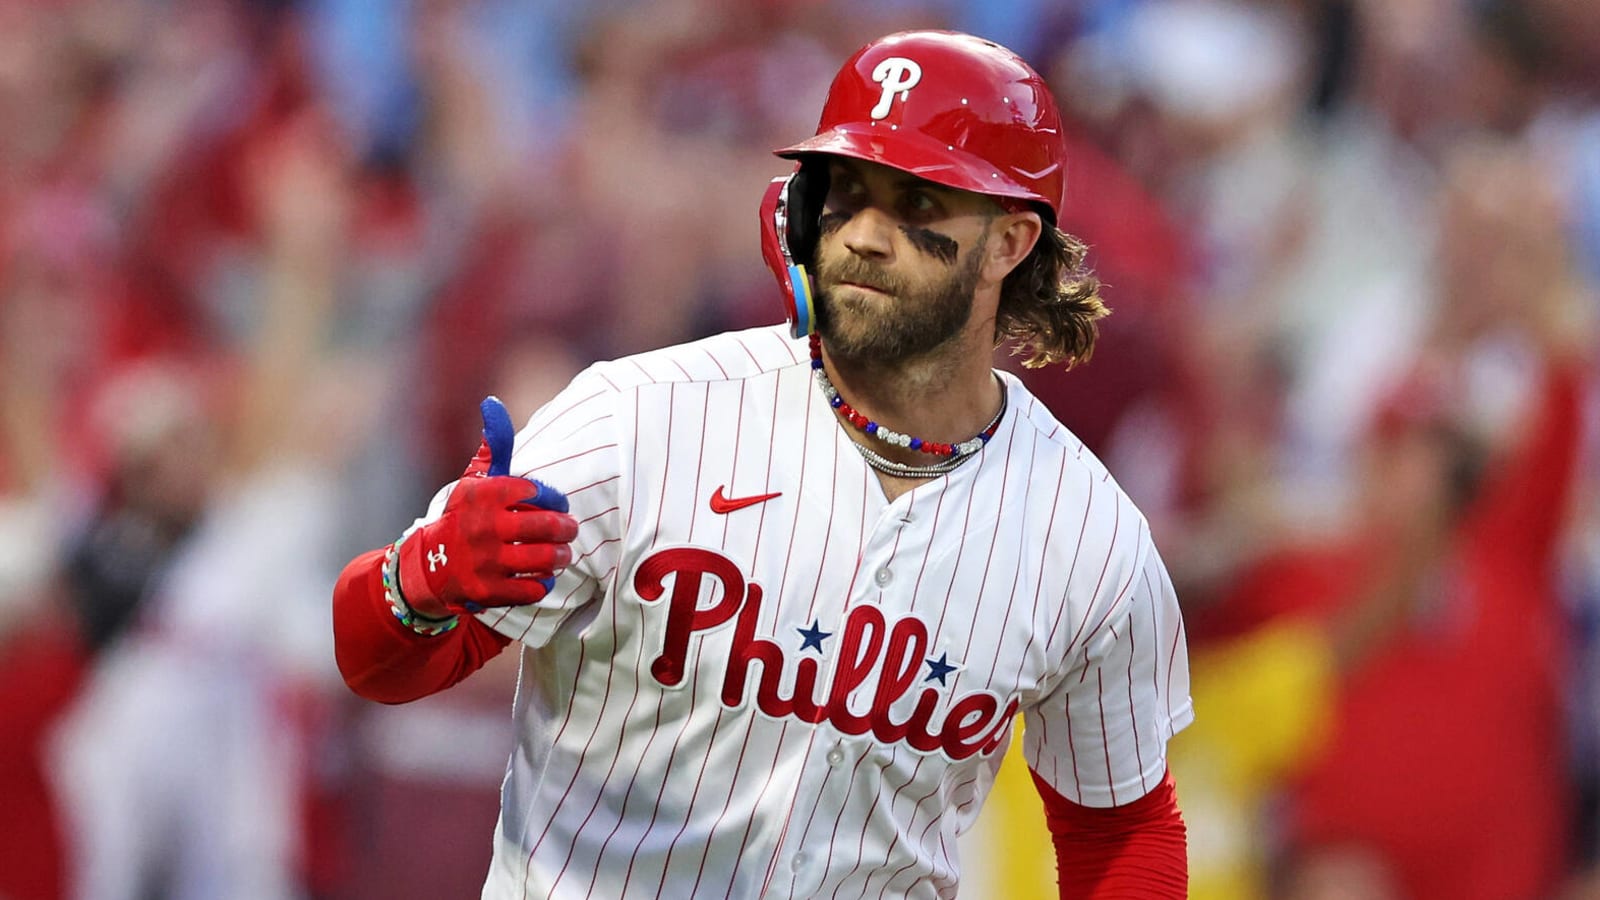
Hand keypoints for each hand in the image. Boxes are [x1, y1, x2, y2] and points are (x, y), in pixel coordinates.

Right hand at [397, 397, 577, 616]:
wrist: (430, 567)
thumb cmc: (464, 517)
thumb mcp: (474, 481)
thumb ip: (493, 448)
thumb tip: (493, 403)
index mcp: (481, 495)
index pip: (534, 491)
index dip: (552, 498)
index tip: (554, 503)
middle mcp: (482, 527)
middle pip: (545, 526)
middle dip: (566, 528)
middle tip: (570, 529)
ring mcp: (485, 562)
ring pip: (544, 558)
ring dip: (560, 556)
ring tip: (562, 553)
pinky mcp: (489, 592)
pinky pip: (532, 588)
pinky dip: (543, 582)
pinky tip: (543, 576)